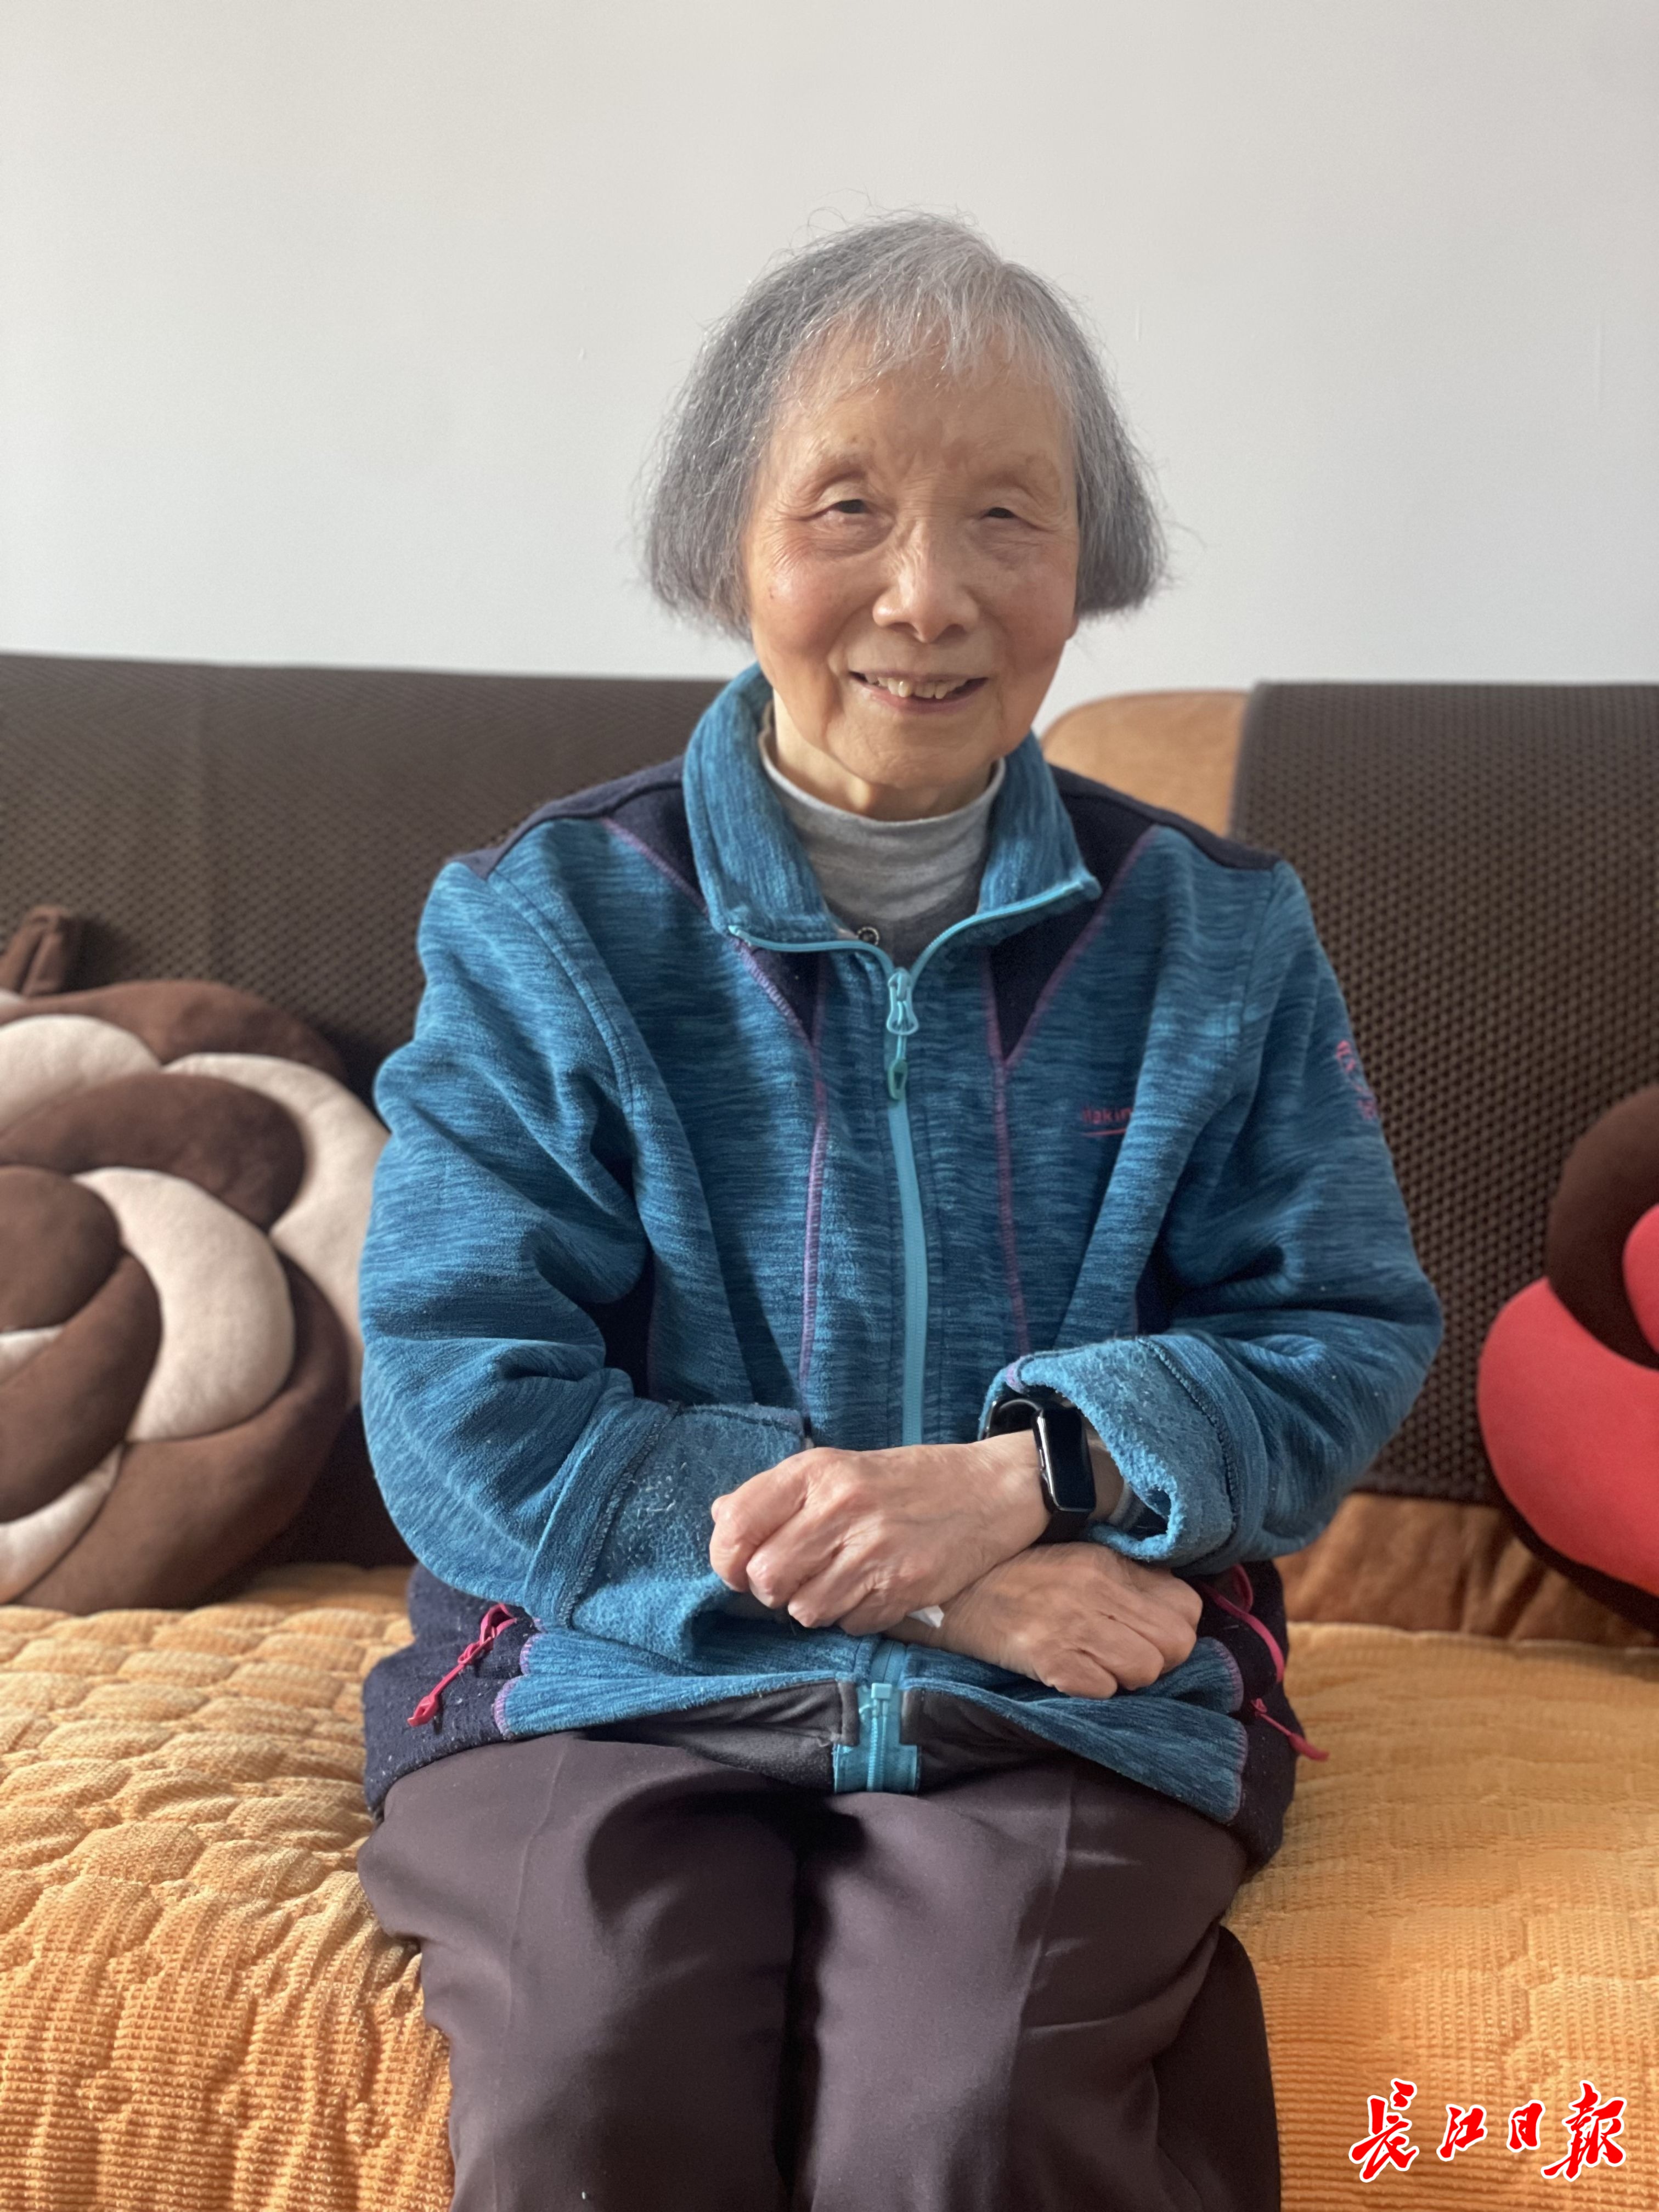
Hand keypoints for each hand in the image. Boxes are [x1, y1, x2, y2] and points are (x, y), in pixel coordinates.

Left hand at [709, 1434, 1046, 1633]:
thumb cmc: (907, 1481)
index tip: (742, 1565)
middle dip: (772, 1589)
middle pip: (764, 1578)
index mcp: (817, 1472)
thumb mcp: (839, 1467)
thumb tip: (722, 1520)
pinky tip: (874, 1589)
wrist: (991, 1489)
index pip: (736, 1527)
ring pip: (804, 1611)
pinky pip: (849, 1625)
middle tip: (796, 1577)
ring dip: (813, 1606)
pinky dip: (853, 1617)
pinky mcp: (903, 1587)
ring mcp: (873, 1550)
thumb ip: (779, 1494)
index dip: (728, 1558)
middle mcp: (840, 1507)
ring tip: (840, 1581)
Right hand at [890, 1543, 1203, 1698]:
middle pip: (1176, 1644)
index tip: (1151, 1628)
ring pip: (1147, 1671)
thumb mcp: (1078, 1557)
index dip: (1176, 1624)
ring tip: (1100, 1663)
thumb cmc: (1017, 1576)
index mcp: (1108, 1564)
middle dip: (1161, 1656)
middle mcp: (1098, 1592)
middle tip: (1128, 1651)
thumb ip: (1126, 1576)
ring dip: (1129, 1676)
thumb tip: (1172, 1607)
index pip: (1187, 1605)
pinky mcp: (1053, 1662)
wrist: (954, 1594)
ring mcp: (1076, 1628)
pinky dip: (1094, 1689)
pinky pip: (1104, 1691)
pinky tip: (1073, 1673)